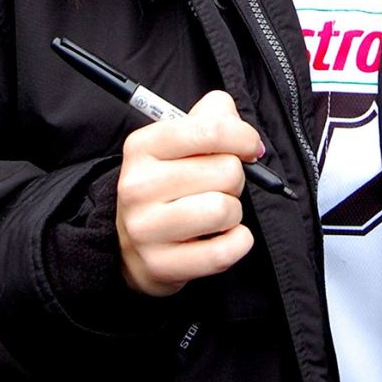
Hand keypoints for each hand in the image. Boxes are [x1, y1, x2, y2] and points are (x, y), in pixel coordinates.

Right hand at [116, 91, 262, 296]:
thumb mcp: (179, 141)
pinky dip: (237, 242)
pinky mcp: (160, 265)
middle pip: (227, 171)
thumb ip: (212, 116)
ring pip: (226, 210)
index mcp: (143, 146)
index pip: (210, 130)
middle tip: (217, 187)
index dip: (243, 137)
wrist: (132, 244)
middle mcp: (137, 186)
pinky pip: (224, 251)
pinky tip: (221, 237)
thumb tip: (241, 128)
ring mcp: (145, 229)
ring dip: (234, 212)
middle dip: (235, 179)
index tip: (250, 148)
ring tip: (215, 212)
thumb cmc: (168, 184)